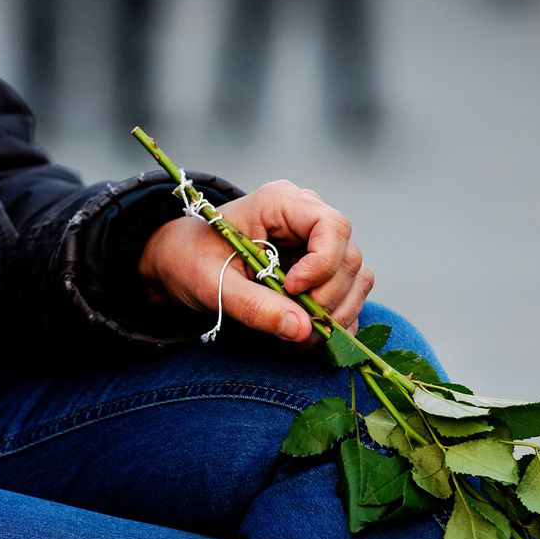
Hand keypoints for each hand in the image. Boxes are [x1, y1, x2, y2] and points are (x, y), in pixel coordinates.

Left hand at [138, 180, 373, 341]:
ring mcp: (318, 242)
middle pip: (348, 256)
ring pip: (356, 276)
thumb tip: (302, 329)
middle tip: (296, 325)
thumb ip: (254, 306)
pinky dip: (338, 318)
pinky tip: (310, 335)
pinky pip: (350, 292)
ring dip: (337, 311)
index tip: (291, 290)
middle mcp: (306, 217)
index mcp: (279, 203)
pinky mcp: (322, 268)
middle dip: (328, 297)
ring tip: (301, 334)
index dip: (322, 264)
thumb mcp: (212, 284)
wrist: (183, 262)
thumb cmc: (192, 260)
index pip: (331, 225)